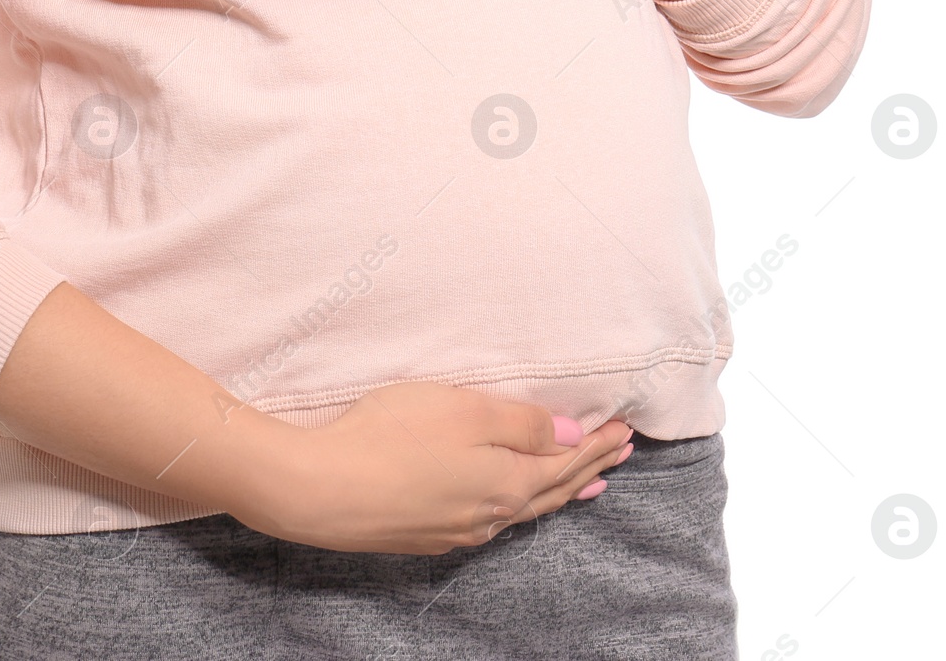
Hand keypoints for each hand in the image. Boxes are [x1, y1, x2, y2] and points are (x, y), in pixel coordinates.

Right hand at [231, 381, 633, 554]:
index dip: (598, 443)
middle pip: (551, 490)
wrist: (320, 489)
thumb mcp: (462, 411)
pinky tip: (511, 504)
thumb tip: (570, 435)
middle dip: (589, 467)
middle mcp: (490, 514)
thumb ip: (521, 423)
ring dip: (558, 491)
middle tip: (620, 453)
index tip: (626, 428)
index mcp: (506, 482)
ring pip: (522, 509)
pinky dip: (519, 505)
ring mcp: (456, 530)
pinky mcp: (425, 534)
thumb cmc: (389, 437)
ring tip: (585, 484)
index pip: (566, 461)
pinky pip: (492, 520)